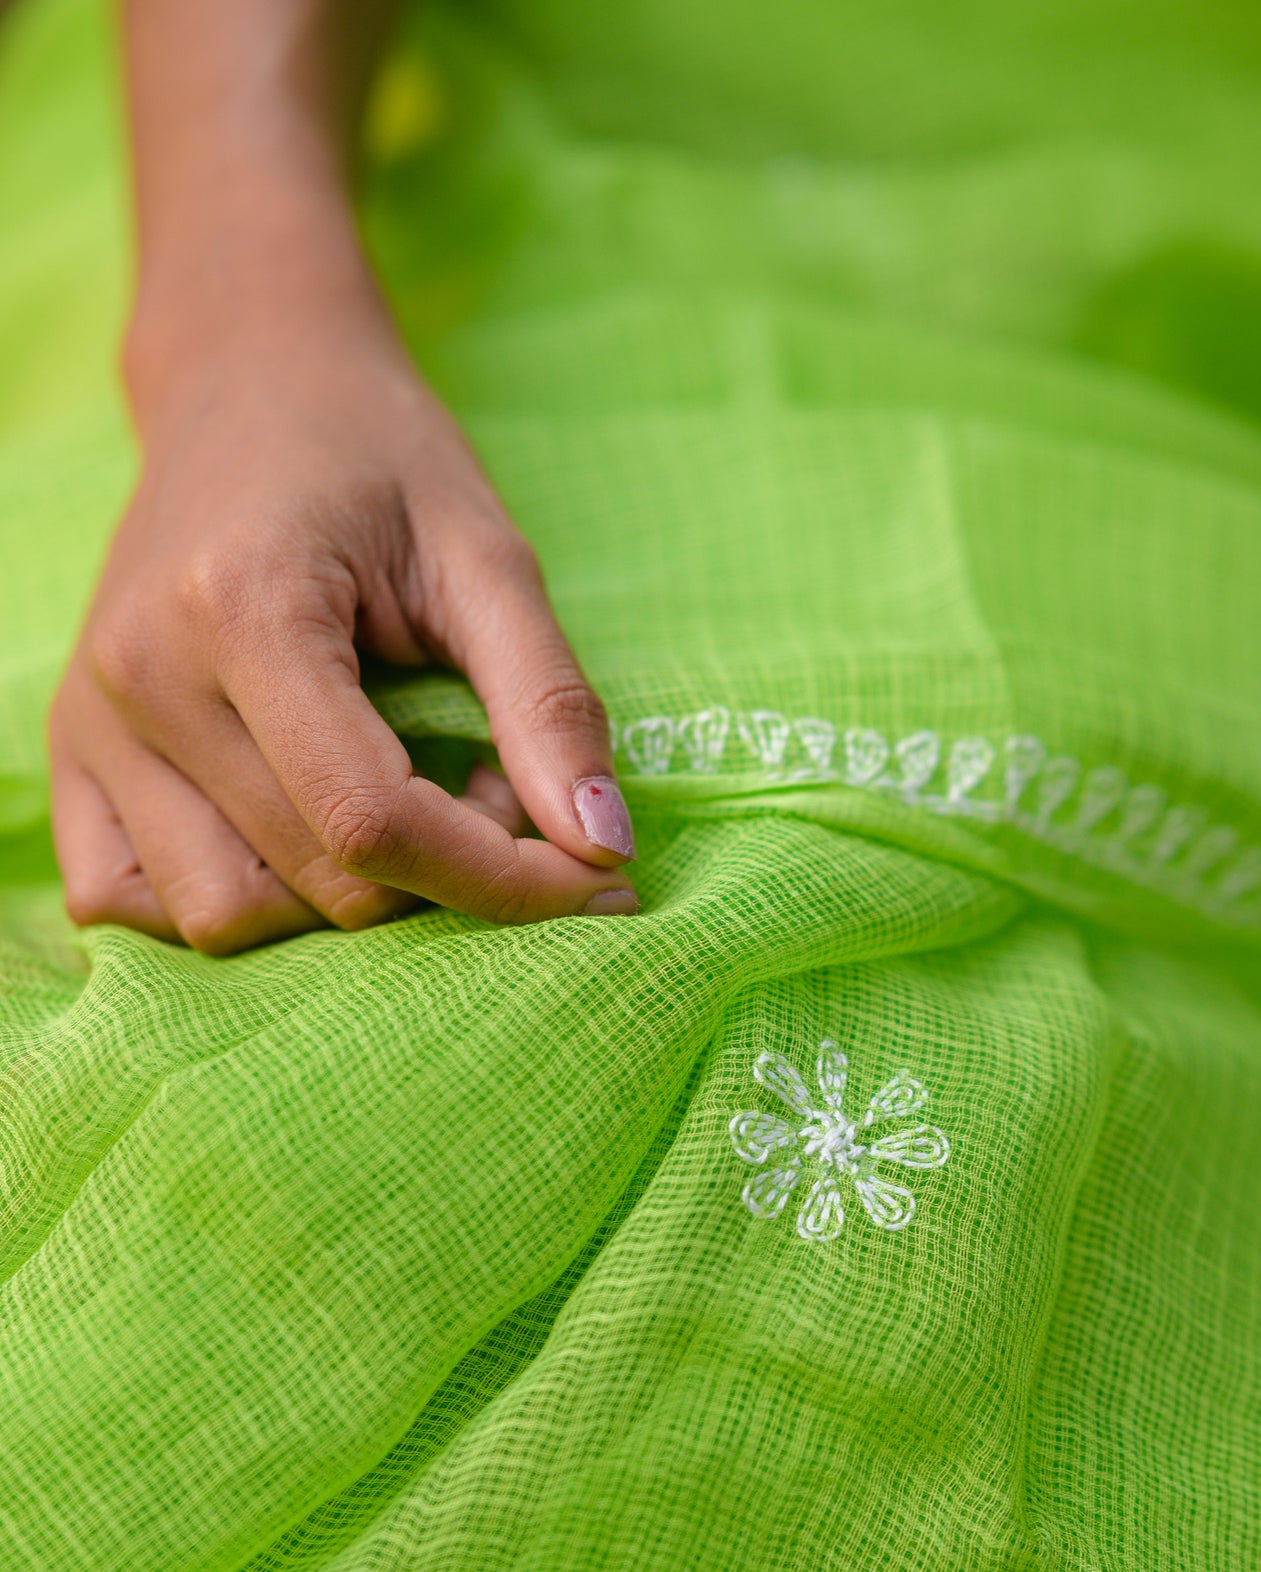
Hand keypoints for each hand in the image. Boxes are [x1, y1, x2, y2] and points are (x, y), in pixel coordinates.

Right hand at [49, 313, 637, 953]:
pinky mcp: (70, 754)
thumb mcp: (487, 556)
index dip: (499, 878)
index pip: (372, 822)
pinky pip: (128, 901)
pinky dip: (232, 904)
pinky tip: (297, 838)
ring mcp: (91, 724)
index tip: (593, 882)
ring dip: (343, 901)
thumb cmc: (377, 458)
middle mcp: (142, 678)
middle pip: (317, 880)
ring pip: (227, 915)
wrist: (244, 383)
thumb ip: (550, 705)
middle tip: (490, 785)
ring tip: (395, 803)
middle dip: (440, 873)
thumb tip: (605, 851)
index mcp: (242, 610)